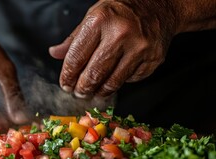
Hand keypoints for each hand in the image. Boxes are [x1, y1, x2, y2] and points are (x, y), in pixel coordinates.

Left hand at [49, 0, 176, 97]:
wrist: (160, 5)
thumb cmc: (121, 11)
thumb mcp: (93, 16)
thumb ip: (74, 38)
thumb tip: (54, 53)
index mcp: (100, 21)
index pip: (76, 57)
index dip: (68, 76)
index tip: (65, 85)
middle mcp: (121, 34)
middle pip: (93, 74)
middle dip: (82, 89)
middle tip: (77, 93)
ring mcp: (139, 48)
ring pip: (112, 83)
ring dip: (98, 91)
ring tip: (92, 92)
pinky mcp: (152, 59)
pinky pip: (129, 80)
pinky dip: (118, 82)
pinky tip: (114, 77)